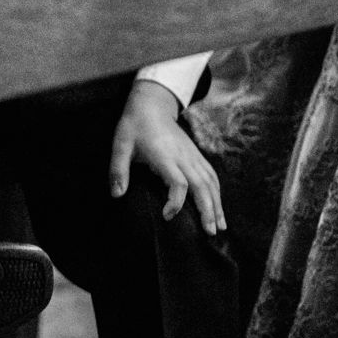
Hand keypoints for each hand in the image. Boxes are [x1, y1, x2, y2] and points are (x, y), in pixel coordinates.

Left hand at [110, 80, 224, 235]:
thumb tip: (116, 195)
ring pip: (211, 182)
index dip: (176, 202)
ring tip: (220, 226)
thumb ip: (118, 170)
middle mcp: (184, 157)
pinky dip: (218, 192)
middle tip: (211, 233)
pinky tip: (219, 207)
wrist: (152, 105)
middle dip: (208, 210)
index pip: (178, 183)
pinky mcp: (197, 155)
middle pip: (202, 186)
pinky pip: (212, 175)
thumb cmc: (134, 126)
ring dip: (217, 204)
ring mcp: (193, 156)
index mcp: (165, 156)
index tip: (167, 216)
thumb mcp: (120, 145)